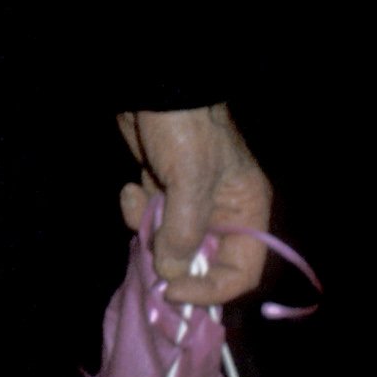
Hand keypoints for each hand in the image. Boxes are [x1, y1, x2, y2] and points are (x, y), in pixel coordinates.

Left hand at [116, 104, 271, 305]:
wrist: (155, 85)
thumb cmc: (186, 129)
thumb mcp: (190, 181)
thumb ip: (183, 231)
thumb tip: (171, 274)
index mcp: (246, 210)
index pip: (240, 270)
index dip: (210, 289)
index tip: (173, 291)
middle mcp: (223, 211)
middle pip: (202, 260)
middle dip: (171, 259)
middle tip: (146, 253)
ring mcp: (191, 202)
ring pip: (170, 242)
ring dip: (148, 231)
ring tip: (137, 203)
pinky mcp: (164, 190)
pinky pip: (151, 219)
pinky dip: (137, 210)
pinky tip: (130, 188)